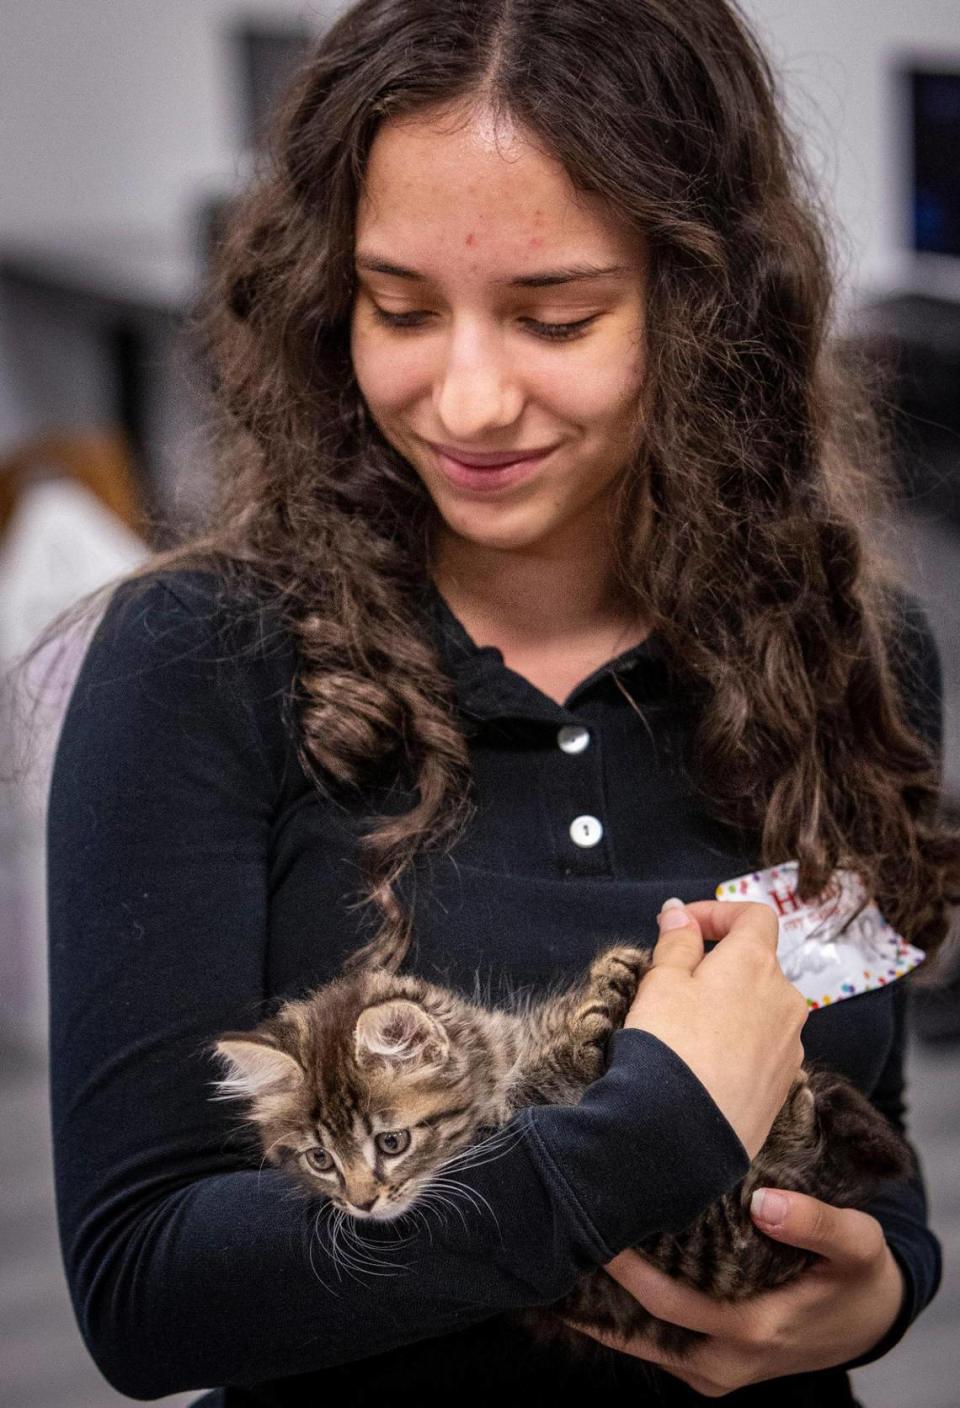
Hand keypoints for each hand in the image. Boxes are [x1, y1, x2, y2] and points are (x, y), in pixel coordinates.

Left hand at [564, 1188, 905, 1397]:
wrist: (868, 1321)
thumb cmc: (857, 1276)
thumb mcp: (856, 1244)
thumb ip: (816, 1224)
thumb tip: (764, 1202)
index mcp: (754, 1329)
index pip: (668, 1300)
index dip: (624, 1267)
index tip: (591, 1222)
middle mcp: (726, 1360)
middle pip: (641, 1327)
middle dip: (597, 1286)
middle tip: (560, 1232)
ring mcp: (715, 1371)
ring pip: (643, 1342)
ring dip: (604, 1306)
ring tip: (562, 1255)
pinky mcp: (709, 1369)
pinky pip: (656, 1345)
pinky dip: (626, 1318)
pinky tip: (594, 1282)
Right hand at [624, 899, 807, 1157]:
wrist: (682, 1132)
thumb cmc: (669, 1046)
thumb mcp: (660, 981)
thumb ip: (676, 941)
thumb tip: (681, 913)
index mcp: (756, 963)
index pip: (754, 916)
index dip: (718, 913)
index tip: (682, 927)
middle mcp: (785, 999)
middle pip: (756, 964)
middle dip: (717, 965)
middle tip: (672, 983)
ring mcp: (790, 1045)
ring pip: (760, 1008)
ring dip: (728, 1006)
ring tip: (685, 1030)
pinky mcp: (784, 1084)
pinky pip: (762, 1047)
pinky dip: (737, 1043)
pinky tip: (705, 1064)